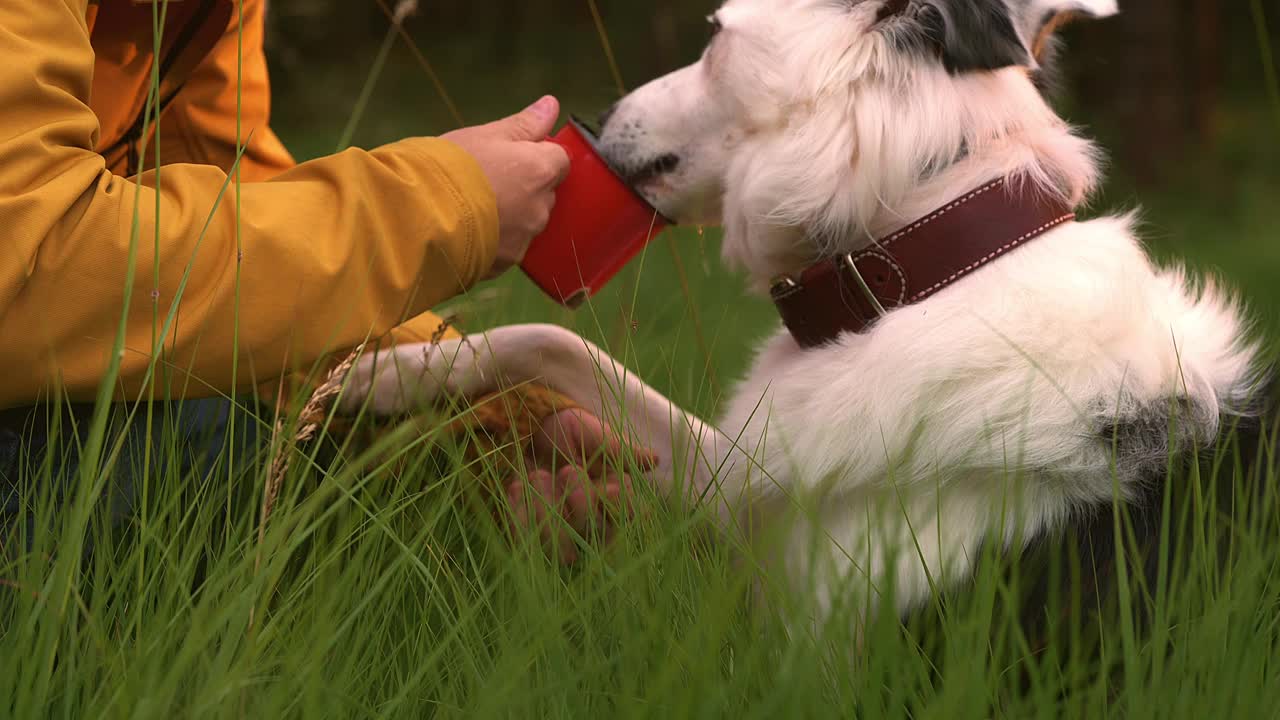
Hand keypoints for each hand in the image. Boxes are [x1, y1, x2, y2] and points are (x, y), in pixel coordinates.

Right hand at [442, 96, 570, 277]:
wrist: (420, 218)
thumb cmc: (452, 167)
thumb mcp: (486, 135)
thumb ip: (524, 124)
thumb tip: (552, 104)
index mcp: (541, 171)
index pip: (560, 160)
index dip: (538, 156)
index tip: (513, 155)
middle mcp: (541, 208)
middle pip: (545, 193)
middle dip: (527, 187)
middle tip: (489, 180)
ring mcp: (525, 239)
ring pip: (528, 222)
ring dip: (513, 215)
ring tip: (475, 208)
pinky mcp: (506, 263)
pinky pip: (509, 246)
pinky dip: (497, 239)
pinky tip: (471, 230)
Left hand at [502, 408, 657, 564]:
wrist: (535, 431)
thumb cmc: (574, 434)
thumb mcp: (598, 437)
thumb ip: (621, 452)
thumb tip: (653, 460)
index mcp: (615, 504)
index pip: (627, 520)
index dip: (620, 509)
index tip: (611, 488)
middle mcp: (592, 527)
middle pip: (595, 536)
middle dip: (582, 506)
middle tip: (569, 470)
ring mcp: (561, 537)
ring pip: (560, 549)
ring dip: (547, 512)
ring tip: (538, 475)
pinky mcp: (530, 537)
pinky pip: (525, 541)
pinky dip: (520, 513)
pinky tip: (517, 485)